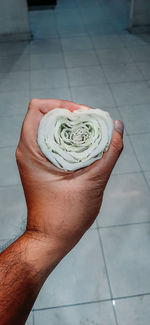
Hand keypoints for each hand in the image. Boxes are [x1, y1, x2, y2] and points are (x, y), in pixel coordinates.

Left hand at [16, 99, 123, 254]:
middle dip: (71, 115)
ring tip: (92, 135)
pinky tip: (86, 148)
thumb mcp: (92, 182)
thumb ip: (109, 152)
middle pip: (46, 115)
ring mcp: (33, 158)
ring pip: (50, 128)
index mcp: (31, 150)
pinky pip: (53, 142)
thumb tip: (117, 127)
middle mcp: (28, 150)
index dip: (62, 105)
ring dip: (72, 128)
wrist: (51, 238)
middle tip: (92, 124)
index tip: (83, 116)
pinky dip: (69, 140)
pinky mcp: (41, 165)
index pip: (38, 108)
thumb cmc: (66, 216)